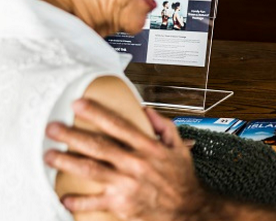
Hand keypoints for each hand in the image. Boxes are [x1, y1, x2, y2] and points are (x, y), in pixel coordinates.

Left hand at [44, 99, 204, 220]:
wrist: (186, 209)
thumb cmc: (181, 179)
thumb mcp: (179, 148)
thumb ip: (164, 126)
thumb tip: (147, 111)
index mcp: (148, 148)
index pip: (118, 125)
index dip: (96, 113)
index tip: (79, 105)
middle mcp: (134, 163)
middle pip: (97, 146)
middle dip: (71, 135)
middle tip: (52, 129)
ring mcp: (125, 183)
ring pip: (90, 169)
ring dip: (66, 161)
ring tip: (49, 156)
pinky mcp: (120, 203)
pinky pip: (93, 201)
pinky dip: (76, 200)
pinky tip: (64, 197)